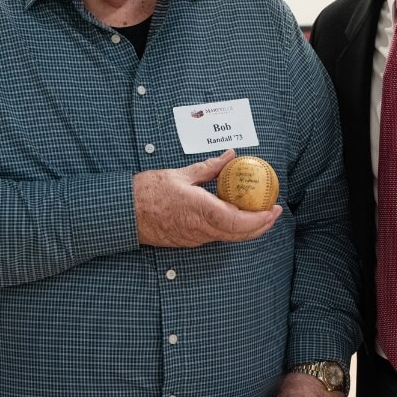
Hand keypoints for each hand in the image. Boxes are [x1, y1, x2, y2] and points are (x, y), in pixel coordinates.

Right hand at [134, 149, 281, 247]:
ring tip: (259, 212)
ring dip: (247, 227)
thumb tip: (230, 156)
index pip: (238, 221)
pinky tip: (234, 214)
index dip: (259, 218)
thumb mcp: (181, 174)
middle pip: (239, 234)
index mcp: (200, 210)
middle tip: (273, 211)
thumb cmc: (147, 192)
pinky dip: (231, 227)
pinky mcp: (188, 241)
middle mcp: (200, 229)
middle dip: (261, 225)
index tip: (272, 208)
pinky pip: (216, 236)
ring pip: (229, 237)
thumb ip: (209, 167)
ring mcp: (194, 238)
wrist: (123, 213)